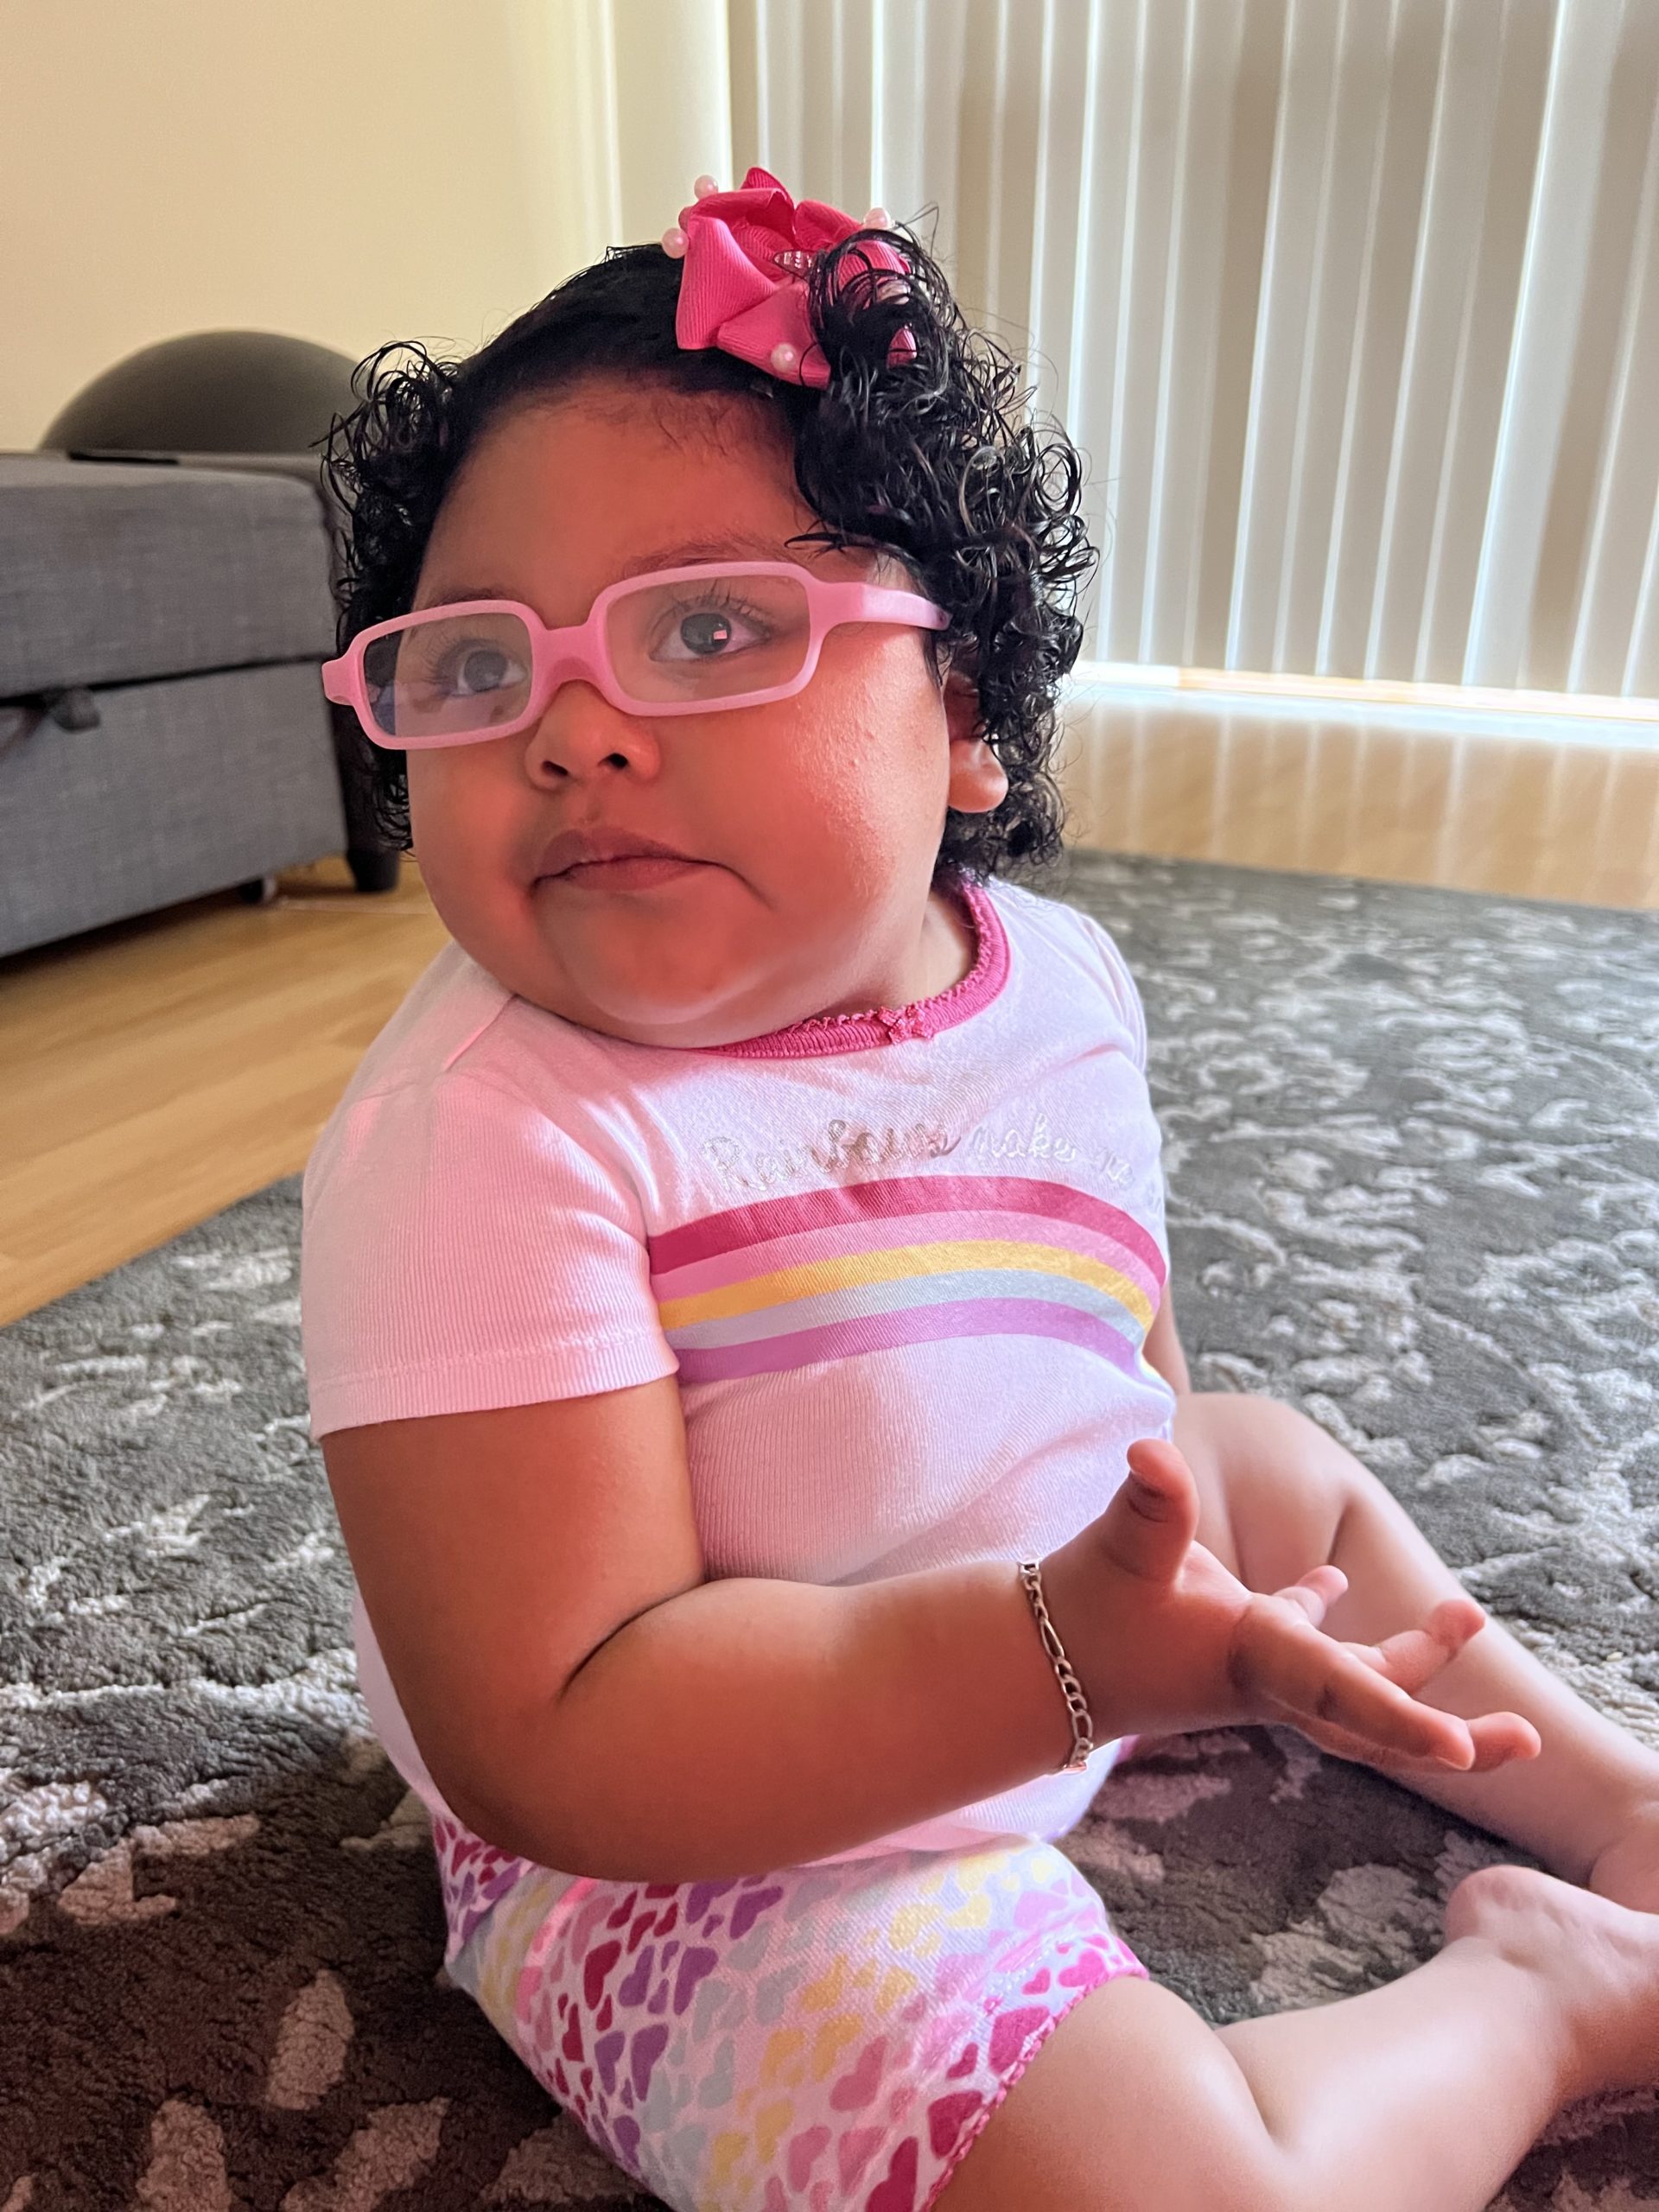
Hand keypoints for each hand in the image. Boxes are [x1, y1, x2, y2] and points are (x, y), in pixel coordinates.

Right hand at [1041, 1438, 1538, 1774]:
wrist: (1030, 1660)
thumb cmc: (1080, 1610)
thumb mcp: (1119, 1549)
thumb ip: (1148, 1501)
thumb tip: (1153, 1452)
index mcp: (1254, 1658)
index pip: (1342, 1691)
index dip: (1405, 1717)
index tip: (1463, 1748)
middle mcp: (1267, 1678)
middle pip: (1376, 1717)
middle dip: (1453, 1728)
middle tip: (1528, 1737)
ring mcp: (1254, 1670)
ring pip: (1353, 1685)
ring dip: (1412, 1665)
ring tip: (1463, 1619)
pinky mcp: (1230, 1649)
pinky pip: (1306, 1651)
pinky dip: (1334, 1626)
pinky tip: (1339, 1587)